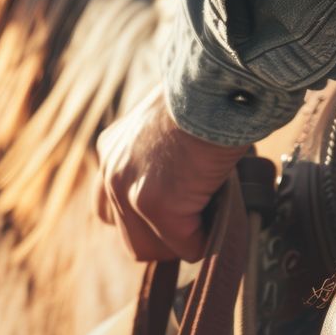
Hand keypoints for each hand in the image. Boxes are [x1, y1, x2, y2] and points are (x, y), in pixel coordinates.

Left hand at [95, 90, 246, 260]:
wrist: (216, 85)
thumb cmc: (208, 98)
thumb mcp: (172, 125)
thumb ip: (165, 156)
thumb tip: (191, 184)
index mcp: (113, 150)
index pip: (112, 206)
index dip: (148, 218)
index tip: (180, 209)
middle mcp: (110, 172)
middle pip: (129, 237)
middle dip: (165, 239)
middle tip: (199, 222)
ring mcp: (128, 191)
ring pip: (151, 250)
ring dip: (184, 243)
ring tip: (212, 217)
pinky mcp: (155, 204)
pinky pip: (186, 246)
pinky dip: (209, 238)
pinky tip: (225, 211)